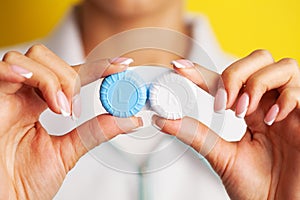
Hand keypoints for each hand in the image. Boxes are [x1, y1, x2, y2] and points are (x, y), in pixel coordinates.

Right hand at [0, 44, 140, 198]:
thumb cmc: (21, 183)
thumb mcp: (66, 153)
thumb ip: (94, 132)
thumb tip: (128, 119)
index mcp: (36, 105)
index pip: (68, 75)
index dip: (97, 67)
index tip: (122, 66)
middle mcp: (20, 96)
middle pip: (46, 57)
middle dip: (70, 75)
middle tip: (77, 107)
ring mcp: (5, 95)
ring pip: (31, 58)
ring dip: (56, 79)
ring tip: (64, 109)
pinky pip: (5, 68)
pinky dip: (36, 78)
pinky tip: (50, 102)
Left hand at [153, 50, 299, 198]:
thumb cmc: (256, 188)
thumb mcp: (222, 157)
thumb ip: (197, 135)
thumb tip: (164, 120)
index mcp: (250, 111)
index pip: (225, 81)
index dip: (202, 71)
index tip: (178, 67)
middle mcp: (270, 104)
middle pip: (259, 59)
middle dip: (235, 74)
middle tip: (222, 103)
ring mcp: (290, 109)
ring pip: (281, 66)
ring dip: (256, 84)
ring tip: (243, 112)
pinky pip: (299, 91)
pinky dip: (282, 99)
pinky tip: (269, 119)